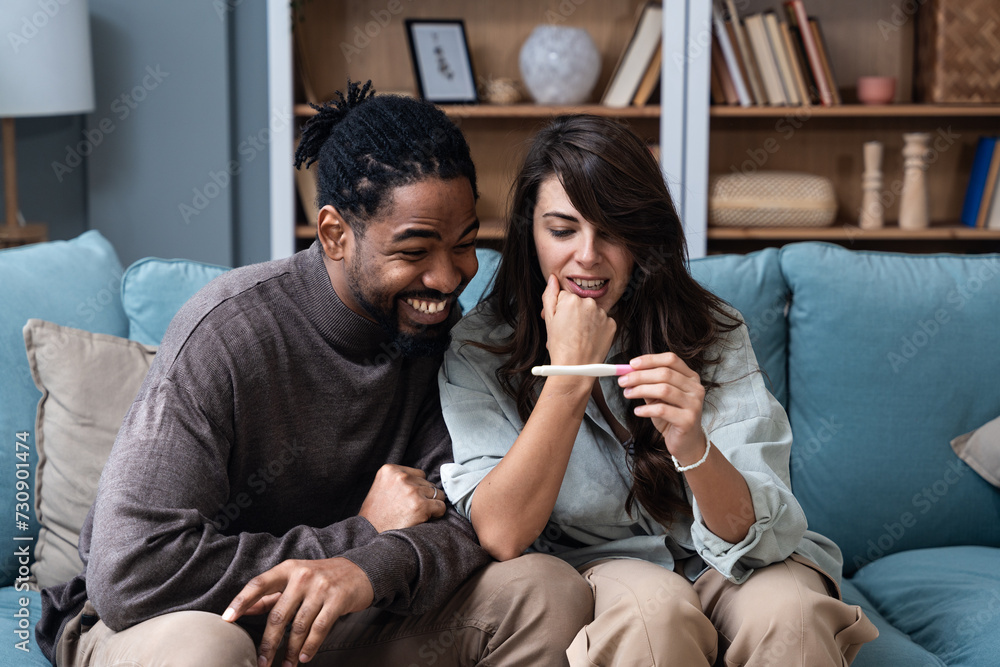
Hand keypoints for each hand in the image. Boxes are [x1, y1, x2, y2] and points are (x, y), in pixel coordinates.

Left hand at [223, 557, 373, 666]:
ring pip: (299, 626)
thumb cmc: (322, 576)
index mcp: (288, 568)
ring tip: (285, 665)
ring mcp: (321, 587)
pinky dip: (310, 647)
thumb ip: (271, 594)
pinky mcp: (337, 599)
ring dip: (290, 650)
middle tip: (261, 662)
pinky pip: (319, 629)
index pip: (259, 584)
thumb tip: (245, 608)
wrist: (361, 570)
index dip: (241, 601)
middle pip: (278, 615)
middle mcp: (302, 576)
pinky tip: (303, 658)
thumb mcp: (296, 578)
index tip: (227, 619)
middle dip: (268, 643)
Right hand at [358, 464, 445, 531]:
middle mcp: (402, 477)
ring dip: (431, 504)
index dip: (417, 488)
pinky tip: (424, 519)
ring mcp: (412, 491)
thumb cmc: (375, 515)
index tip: (408, 500)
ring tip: (415, 514)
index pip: (419, 474)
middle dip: (424, 496)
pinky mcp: (421, 505)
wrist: (369, 536)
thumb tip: (421, 481)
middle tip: (410, 509)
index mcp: (390, 470)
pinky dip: (437, 514)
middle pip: (428, 484)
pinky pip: (441, 507)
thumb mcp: (381, 488)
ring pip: (437, 494)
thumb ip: (398, 480)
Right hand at [540, 275, 615, 366]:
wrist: (576, 368)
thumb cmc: (560, 346)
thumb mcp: (549, 320)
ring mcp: (602, 313)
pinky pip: (603, 321)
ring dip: (587, 320)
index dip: (561, 310)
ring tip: (579, 337)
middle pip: (580, 303)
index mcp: (571, 299)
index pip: (565, 297)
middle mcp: (589, 303)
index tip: (561, 323)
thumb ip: (549, 295)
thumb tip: (552, 278)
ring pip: (592, 312)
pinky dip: (597, 328)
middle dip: (574, 313)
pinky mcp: (612, 324)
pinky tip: (590, 339)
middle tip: (569, 331)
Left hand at [618, 352, 707, 463]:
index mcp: (690, 377)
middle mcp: (695, 388)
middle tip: (623, 381)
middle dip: (640, 376)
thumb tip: (628, 373)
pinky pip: (663, 410)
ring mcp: (694, 404)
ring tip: (627, 394)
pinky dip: (646, 409)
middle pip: (665, 374)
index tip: (631, 364)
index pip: (671, 359)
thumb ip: (648, 384)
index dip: (650, 359)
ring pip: (664, 390)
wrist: (686, 443)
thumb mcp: (659, 397)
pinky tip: (637, 411)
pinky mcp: (688, 420)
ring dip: (641, 390)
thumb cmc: (671, 417)